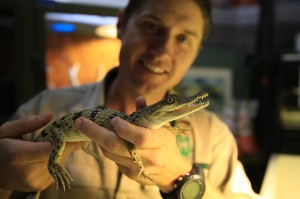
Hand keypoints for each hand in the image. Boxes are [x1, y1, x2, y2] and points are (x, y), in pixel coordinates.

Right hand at [0, 113, 83, 191]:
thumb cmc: (1, 147)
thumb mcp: (8, 131)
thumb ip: (28, 123)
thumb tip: (50, 116)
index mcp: (18, 155)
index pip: (50, 149)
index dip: (66, 141)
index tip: (77, 133)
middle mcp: (28, 172)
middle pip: (58, 155)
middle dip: (65, 143)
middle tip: (66, 134)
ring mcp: (35, 182)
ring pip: (60, 162)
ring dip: (61, 152)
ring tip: (50, 145)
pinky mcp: (41, 186)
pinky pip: (57, 169)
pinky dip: (57, 160)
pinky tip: (46, 156)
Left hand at [75, 97, 191, 192]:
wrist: (171, 172)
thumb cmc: (167, 144)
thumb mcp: (163, 127)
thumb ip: (148, 114)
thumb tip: (138, 99)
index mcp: (159, 143)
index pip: (140, 137)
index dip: (125, 128)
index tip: (112, 119)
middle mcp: (148, 157)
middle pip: (117, 146)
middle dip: (95, 132)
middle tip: (80, 121)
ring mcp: (136, 167)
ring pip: (110, 153)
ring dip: (97, 139)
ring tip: (86, 126)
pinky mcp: (128, 174)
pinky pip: (112, 159)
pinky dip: (104, 147)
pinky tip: (99, 137)